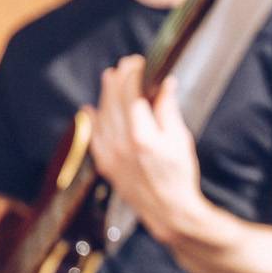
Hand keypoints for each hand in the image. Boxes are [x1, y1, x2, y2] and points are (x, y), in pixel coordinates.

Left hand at [90, 55, 204, 241]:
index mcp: (142, 136)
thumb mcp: (180, 139)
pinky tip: (91, 108)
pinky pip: (93, 136)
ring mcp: (110, 154)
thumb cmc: (180, 175)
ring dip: (105, 95)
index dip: (133, 74)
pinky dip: (92, 119)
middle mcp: (121, 143)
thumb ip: (167, 109)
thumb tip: (164, 84)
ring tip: (110, 79)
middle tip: (125, 66)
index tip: (138, 63)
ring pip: (101, 115)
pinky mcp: (105, 164)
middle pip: (113, 100)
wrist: (168, 210)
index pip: (131, 93)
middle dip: (118, 79)